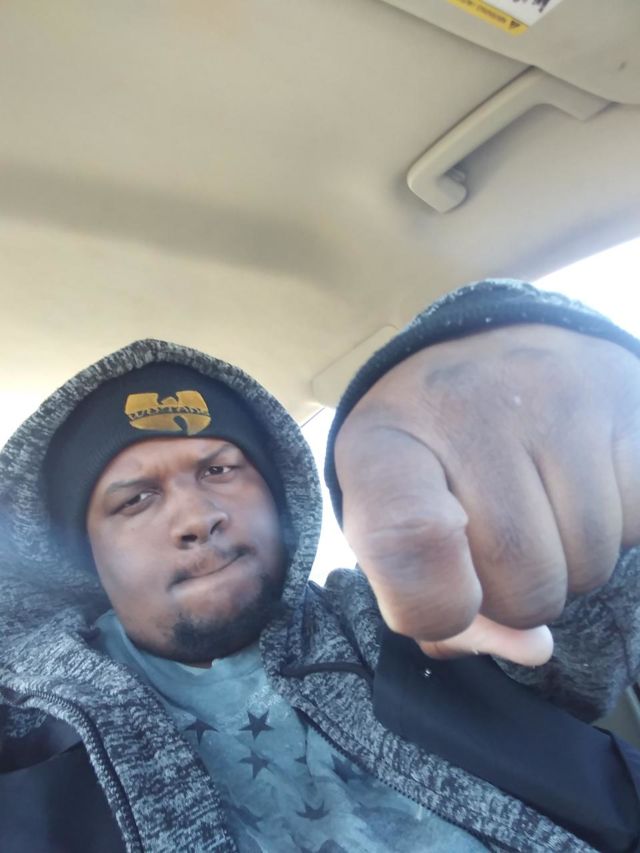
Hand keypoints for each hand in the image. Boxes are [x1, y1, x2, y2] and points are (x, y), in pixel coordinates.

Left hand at [334, 325, 639, 664]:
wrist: (484, 349)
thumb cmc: (428, 453)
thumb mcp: (389, 517)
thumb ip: (431, 601)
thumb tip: (535, 649)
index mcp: (383, 444)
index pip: (404, 541)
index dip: (437, 603)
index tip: (451, 596)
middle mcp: (466, 407)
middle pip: (521, 585)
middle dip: (515, 593)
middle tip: (498, 539)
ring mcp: (552, 398)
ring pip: (589, 565)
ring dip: (569, 563)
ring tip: (538, 506)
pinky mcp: (622, 400)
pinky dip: (618, 527)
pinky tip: (579, 484)